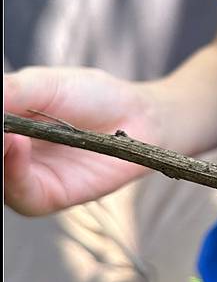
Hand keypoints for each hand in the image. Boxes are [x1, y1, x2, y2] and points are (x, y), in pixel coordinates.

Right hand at [4, 67, 161, 215]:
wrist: (139, 116)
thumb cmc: (93, 96)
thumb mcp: (44, 85)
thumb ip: (9, 92)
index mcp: (1, 126)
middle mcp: (5, 155)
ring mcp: (22, 178)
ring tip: (4, 133)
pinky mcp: (46, 197)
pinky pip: (19, 193)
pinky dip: (12, 170)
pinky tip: (15, 143)